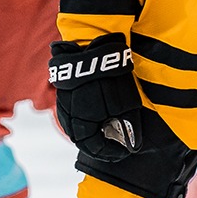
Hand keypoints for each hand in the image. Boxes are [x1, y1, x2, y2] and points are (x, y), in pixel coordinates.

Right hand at [49, 36, 144, 162]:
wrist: (92, 44)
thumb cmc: (111, 76)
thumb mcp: (127, 105)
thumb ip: (129, 128)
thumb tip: (133, 145)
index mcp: (82, 123)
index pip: (94, 149)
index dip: (111, 153)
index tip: (124, 151)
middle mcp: (69, 116)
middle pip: (82, 140)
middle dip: (99, 145)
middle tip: (116, 144)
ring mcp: (63, 103)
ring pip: (75, 127)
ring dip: (90, 132)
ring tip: (107, 130)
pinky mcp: (63, 91)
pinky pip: (71, 113)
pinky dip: (83, 119)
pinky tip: (96, 114)